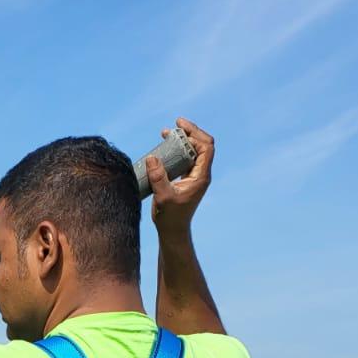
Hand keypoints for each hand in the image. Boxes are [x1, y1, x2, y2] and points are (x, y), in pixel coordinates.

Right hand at [148, 117, 212, 236]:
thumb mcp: (163, 197)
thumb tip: (152, 157)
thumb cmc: (170, 218)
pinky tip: (165, 149)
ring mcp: (194, 176)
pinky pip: (185, 160)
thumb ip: (158, 177)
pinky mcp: (186, 180)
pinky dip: (177, 151)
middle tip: (174, 126)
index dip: (195, 133)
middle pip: (201, 145)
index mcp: (201, 177)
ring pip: (193, 151)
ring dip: (182, 141)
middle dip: (189, 133)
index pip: (206, 148)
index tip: (180, 126)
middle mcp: (200, 174)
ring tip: (166, 134)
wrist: (173, 231)